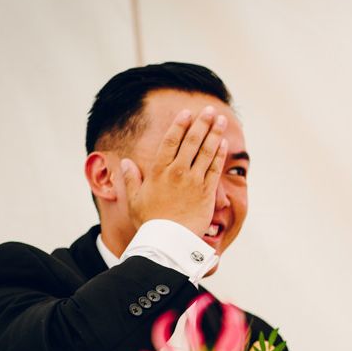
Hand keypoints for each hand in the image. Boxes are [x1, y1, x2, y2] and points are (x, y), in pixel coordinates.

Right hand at [120, 106, 228, 236]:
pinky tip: (224, 144)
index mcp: (159, 171)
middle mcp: (178, 172)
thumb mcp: (135, 199)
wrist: (169, 240)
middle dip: (202, 124)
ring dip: (214, 134)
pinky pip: (215, 169)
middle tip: (209, 110)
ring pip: (206, 152)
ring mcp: (194, 181)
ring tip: (221, 120)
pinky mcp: (207, 192)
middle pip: (192, 142)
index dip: (179, 125)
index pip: (170, 141)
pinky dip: (220, 155)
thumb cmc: (150, 222)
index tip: (186, 113)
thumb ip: (132, 179)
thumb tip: (127, 163)